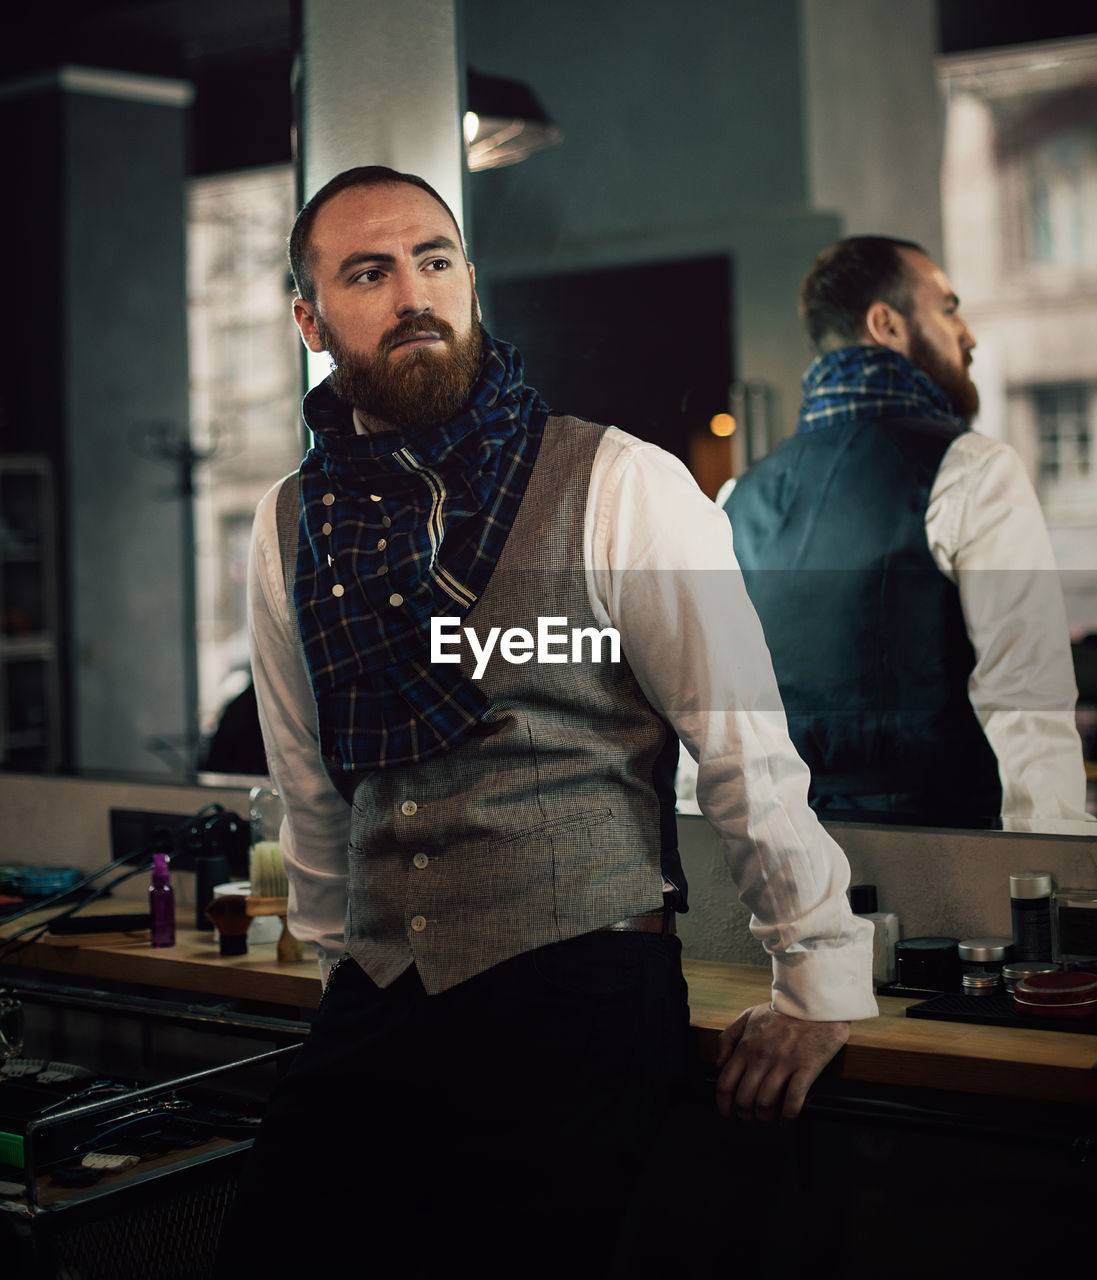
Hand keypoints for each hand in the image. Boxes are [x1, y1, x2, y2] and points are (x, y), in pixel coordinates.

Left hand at [714, 1004, 848, 1125]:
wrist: (815, 1002)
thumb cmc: (783, 1010)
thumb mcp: (749, 1015)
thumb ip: (729, 1037)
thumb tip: (719, 1064)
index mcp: (746, 1046)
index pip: (725, 1084)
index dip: (724, 1106)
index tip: (729, 1115)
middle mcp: (760, 1056)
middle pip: (743, 1099)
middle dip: (744, 1118)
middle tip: (751, 1123)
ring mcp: (783, 1063)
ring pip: (765, 1104)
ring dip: (764, 1120)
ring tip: (769, 1123)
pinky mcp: (805, 1068)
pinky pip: (792, 1101)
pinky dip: (787, 1118)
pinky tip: (787, 1122)